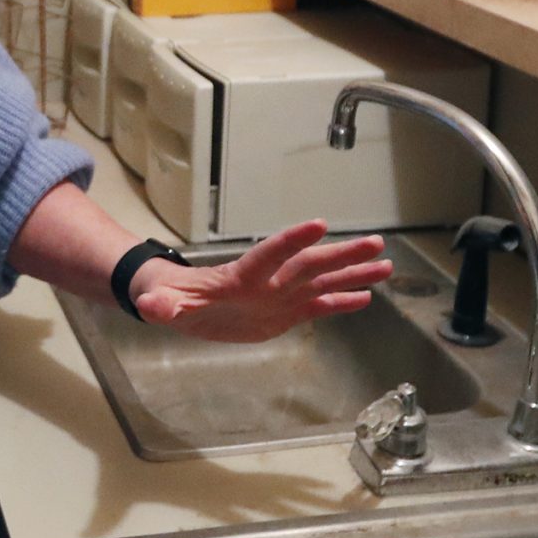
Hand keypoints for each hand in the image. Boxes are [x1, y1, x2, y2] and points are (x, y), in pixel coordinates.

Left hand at [132, 221, 389, 342]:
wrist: (179, 305)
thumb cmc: (171, 299)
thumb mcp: (162, 305)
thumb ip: (161, 306)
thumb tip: (151, 306)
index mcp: (240, 276)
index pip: (270, 254)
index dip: (293, 240)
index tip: (320, 224)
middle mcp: (267, 281)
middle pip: (309, 264)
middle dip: (341, 254)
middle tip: (375, 242)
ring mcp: (279, 295)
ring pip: (322, 281)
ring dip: (353, 274)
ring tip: (385, 265)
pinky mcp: (284, 312)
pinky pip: (317, 305)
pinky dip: (340, 302)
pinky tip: (366, 297)